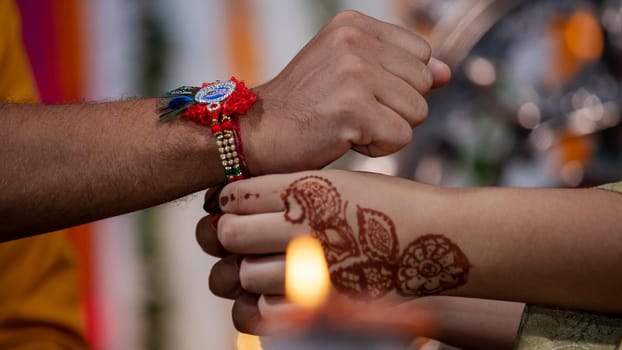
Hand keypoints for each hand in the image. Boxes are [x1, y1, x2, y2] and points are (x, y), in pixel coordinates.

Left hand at [197, 170, 470, 332]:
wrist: (439, 236)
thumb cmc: (391, 204)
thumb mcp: (341, 180)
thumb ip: (294, 188)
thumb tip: (245, 200)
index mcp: (308, 188)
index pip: (236, 195)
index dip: (229, 201)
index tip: (235, 206)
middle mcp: (306, 225)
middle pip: (230, 233)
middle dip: (228, 234)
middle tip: (240, 236)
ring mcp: (316, 265)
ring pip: (244, 274)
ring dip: (247, 271)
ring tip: (262, 265)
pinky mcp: (328, 300)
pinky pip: (268, 310)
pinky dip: (264, 303)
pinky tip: (275, 292)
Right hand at [241, 10, 450, 175]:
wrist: (256, 133)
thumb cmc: (303, 107)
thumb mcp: (349, 73)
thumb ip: (399, 67)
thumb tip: (446, 72)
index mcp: (353, 25)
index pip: (421, 54)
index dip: (397, 84)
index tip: (359, 93)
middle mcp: (354, 41)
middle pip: (423, 84)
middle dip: (395, 107)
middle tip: (351, 112)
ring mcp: (354, 72)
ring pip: (418, 111)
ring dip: (387, 128)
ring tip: (347, 124)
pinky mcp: (353, 108)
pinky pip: (401, 137)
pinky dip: (377, 148)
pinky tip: (344, 140)